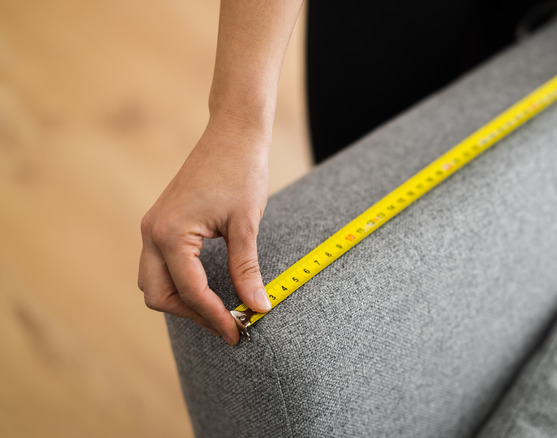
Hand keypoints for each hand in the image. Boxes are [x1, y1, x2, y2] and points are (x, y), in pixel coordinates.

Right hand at [138, 116, 272, 344]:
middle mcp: (152, 233)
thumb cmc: (241, 172)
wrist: (233, 134)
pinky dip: (179, 284)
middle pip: (159, 296)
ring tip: (220, 311)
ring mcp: (152, 227)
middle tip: (228, 326)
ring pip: (155, 283)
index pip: (190, 292)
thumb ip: (246, 269)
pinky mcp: (160, 224)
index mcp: (170, 234)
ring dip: (182, 302)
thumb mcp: (246, 225)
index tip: (239, 333)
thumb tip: (257, 307)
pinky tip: (208, 289)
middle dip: (192, 315)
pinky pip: (160, 266)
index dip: (215, 317)